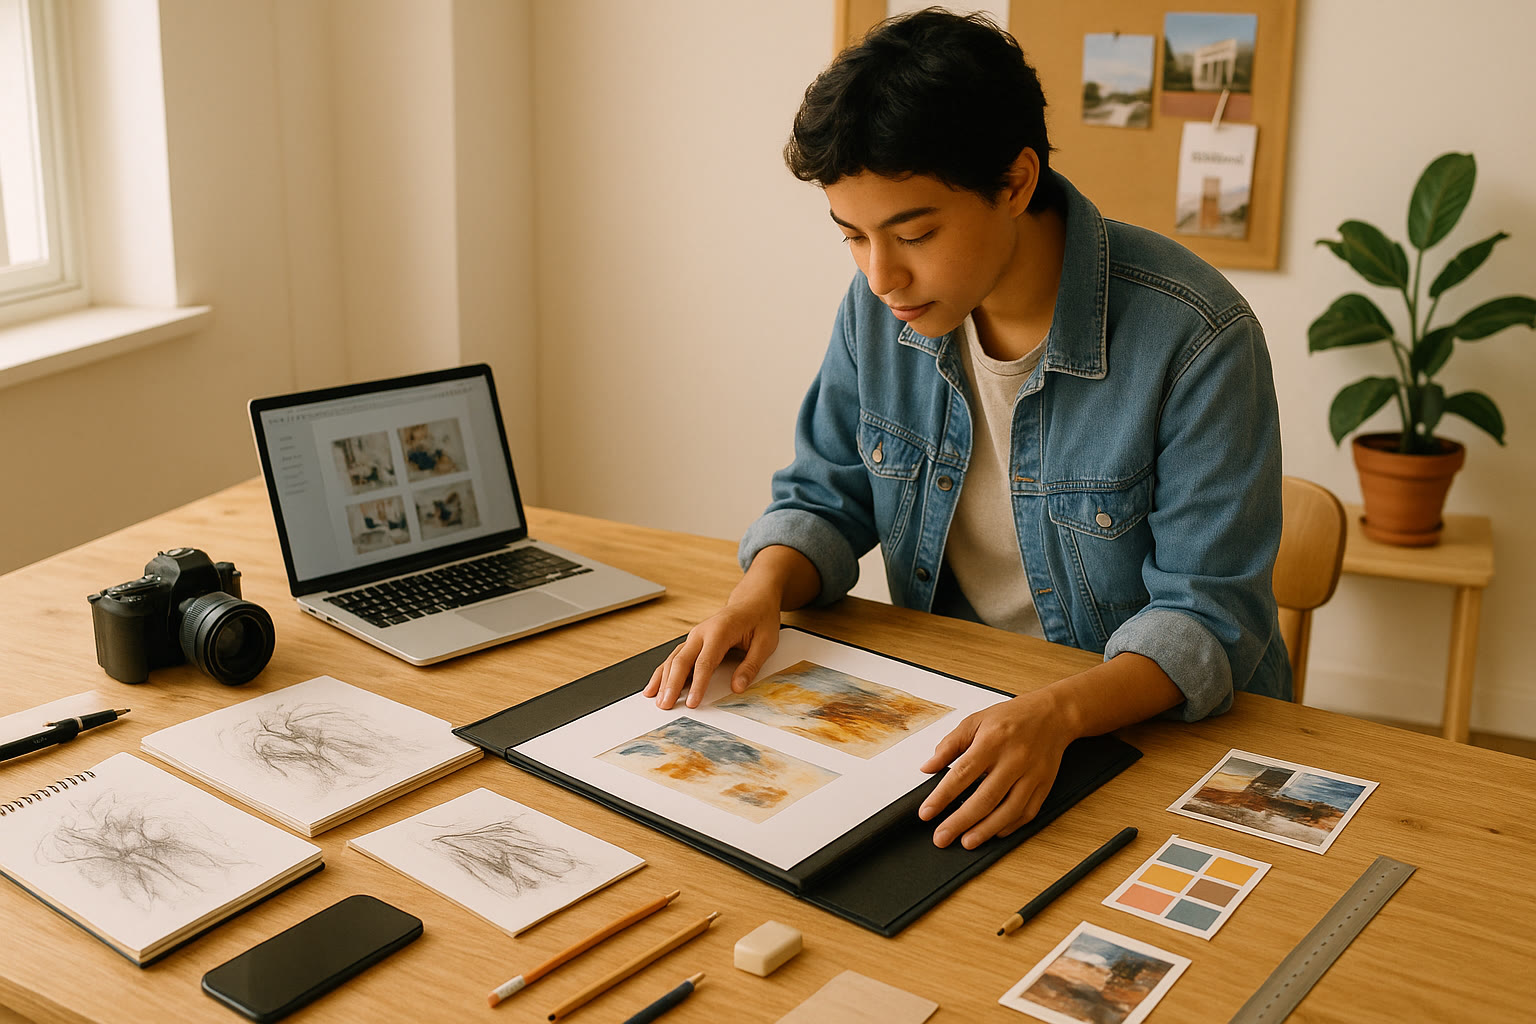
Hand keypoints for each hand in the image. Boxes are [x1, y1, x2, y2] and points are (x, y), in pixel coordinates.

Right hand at [642, 591, 781, 709]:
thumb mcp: (765, 642)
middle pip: (682, 661)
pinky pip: (674, 658)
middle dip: (672, 685)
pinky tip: (653, 687)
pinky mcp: (692, 642)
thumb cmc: (760, 620)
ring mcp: (694, 637)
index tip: (692, 703)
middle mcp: (702, 632)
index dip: (697, 684)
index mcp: (720, 631)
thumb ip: (751, 666)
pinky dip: (663, 673)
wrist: (752, 601)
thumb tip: (737, 687)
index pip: (705, 662)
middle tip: (666, 705)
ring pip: (673, 660)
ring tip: (658, 701)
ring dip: (664, 681)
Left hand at [917, 690, 1073, 848]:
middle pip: (984, 798)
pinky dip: (1010, 826)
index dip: (942, 797)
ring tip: (966, 842)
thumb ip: (949, 745)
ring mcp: (1031, 775)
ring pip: (1008, 810)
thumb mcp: (975, 721)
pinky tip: (994, 832)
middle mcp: (1013, 760)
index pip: (962, 774)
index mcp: (992, 741)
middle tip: (942, 837)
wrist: (1053, 714)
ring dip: (986, 830)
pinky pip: (1027, 812)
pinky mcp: (1044, 785)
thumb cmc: (1012, 717)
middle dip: (960, 822)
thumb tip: (928, 767)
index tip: (926, 813)